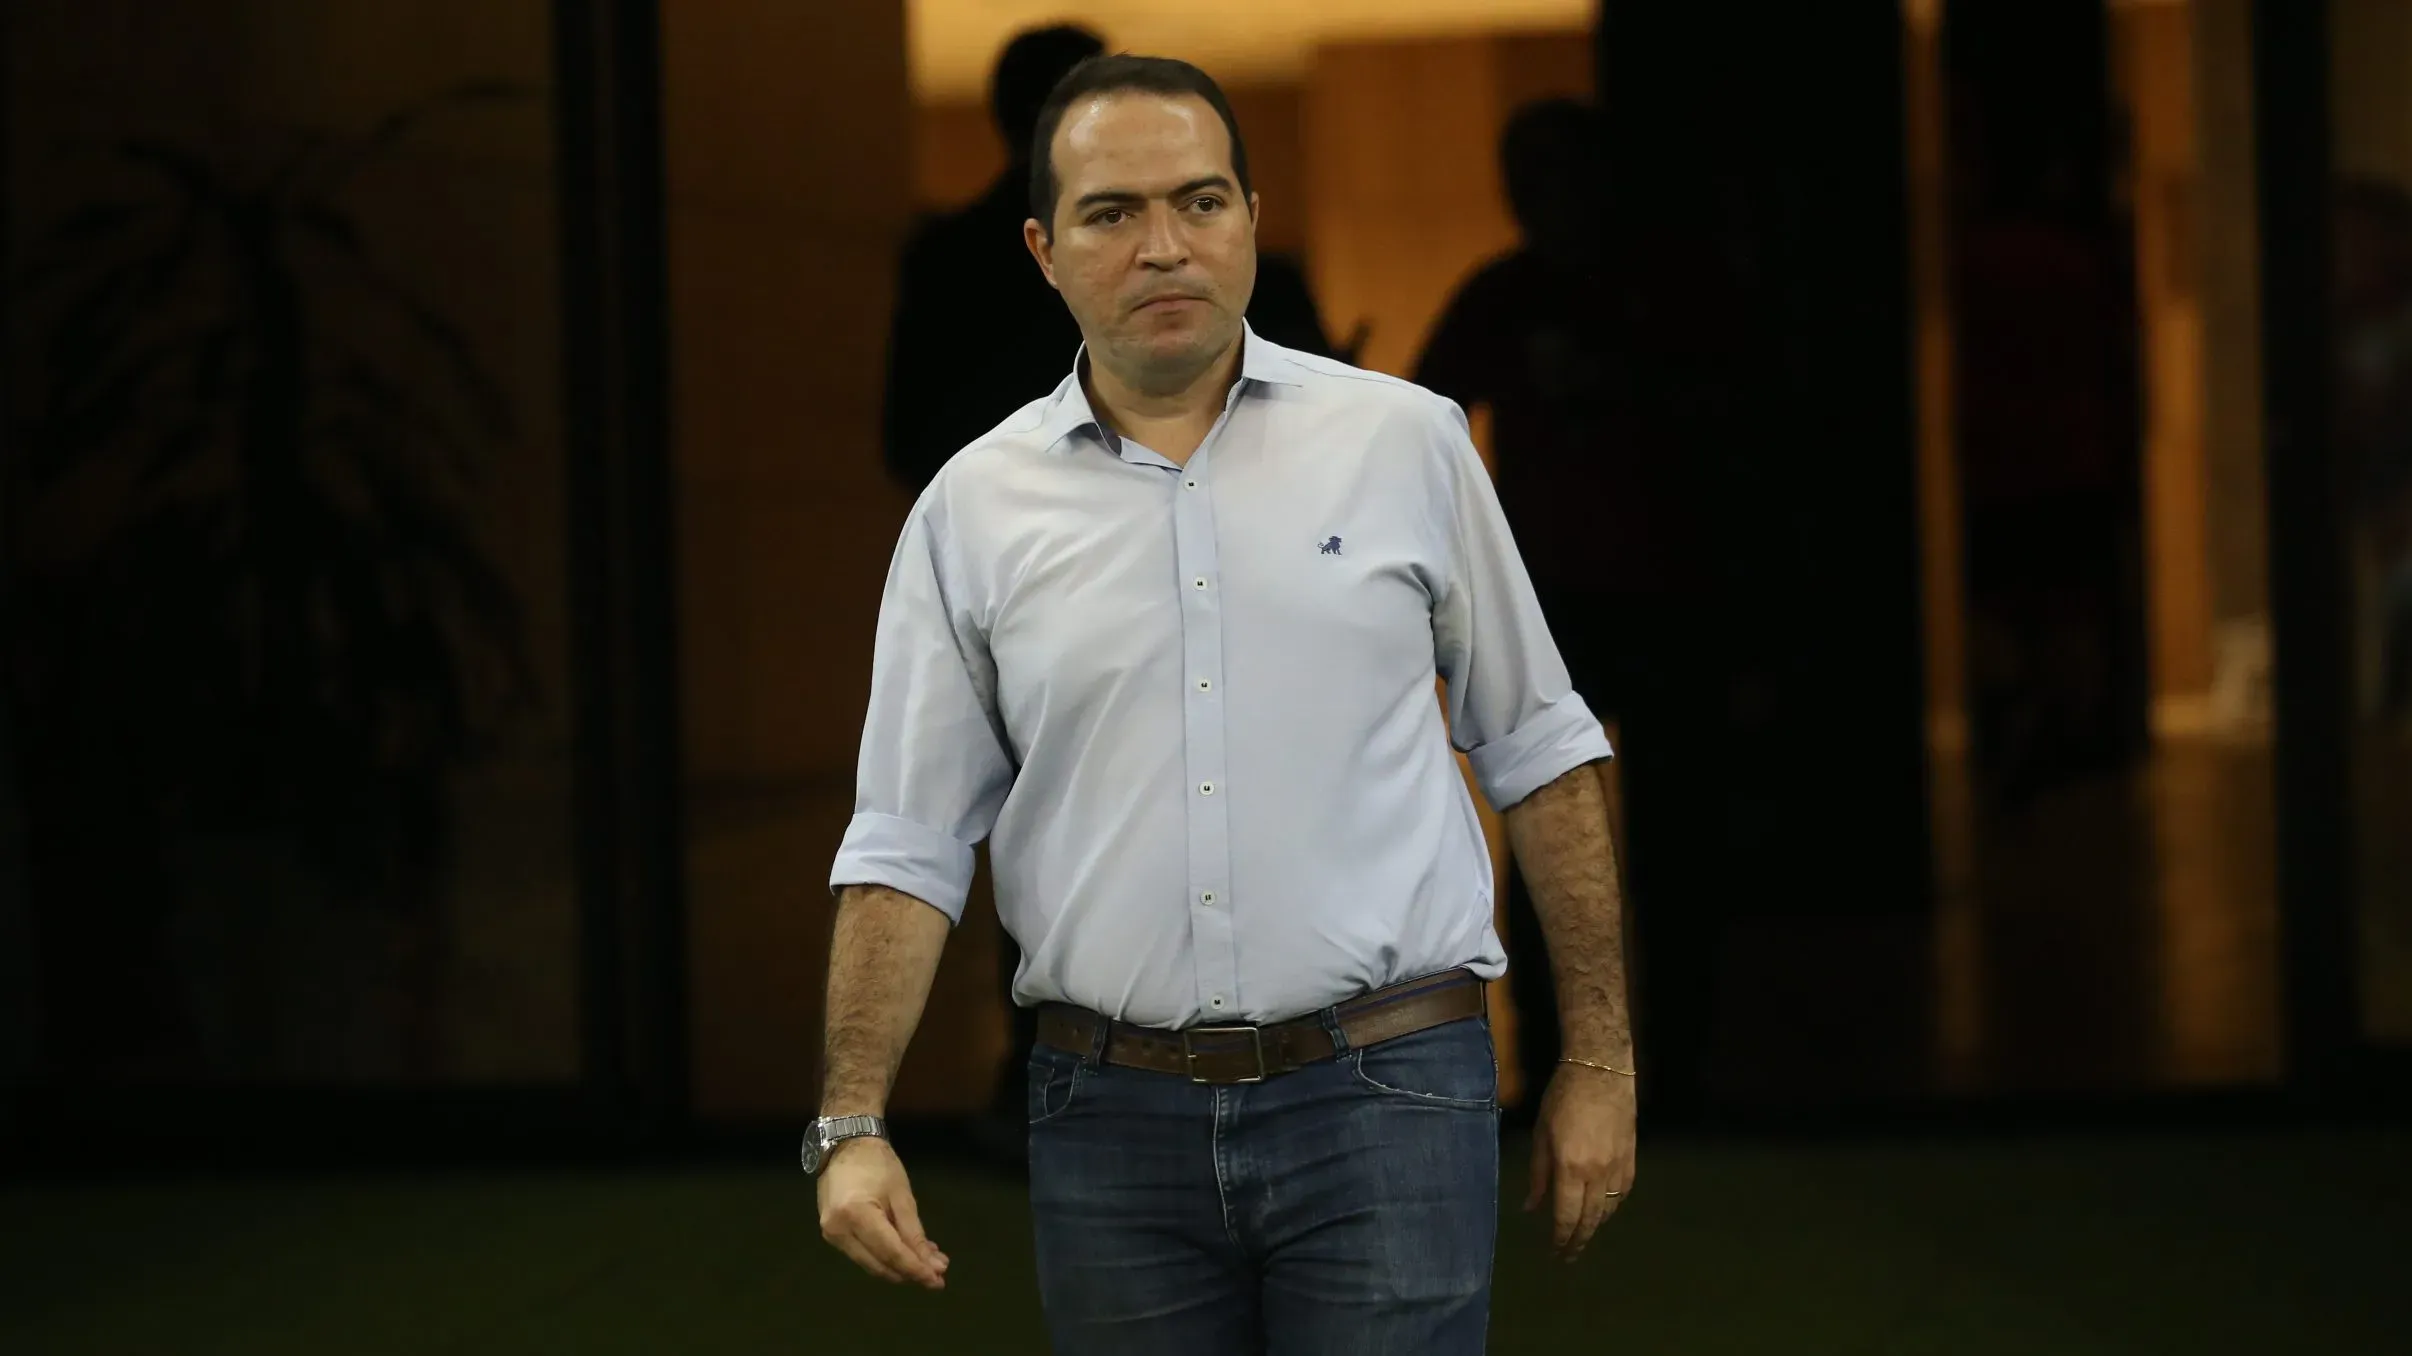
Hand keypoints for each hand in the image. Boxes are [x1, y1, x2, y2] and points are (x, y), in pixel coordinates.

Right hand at [818, 1137, 948, 1288]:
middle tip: (937, 1272)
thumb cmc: (878, 1163)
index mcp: (857, 1215)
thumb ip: (915, 1233)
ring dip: (899, 1267)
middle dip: (910, 1272)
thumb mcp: (902, 1196)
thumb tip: (933, 1265)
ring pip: (871, 1264)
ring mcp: (831, 1234)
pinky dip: (885, 1257)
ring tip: (927, 1261)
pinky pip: (862, 1254)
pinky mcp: (832, 1234)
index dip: (916, 1270)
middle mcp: (839, 1230)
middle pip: (880, 1265)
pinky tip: (906, 1251)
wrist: (846, 1144)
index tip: (938, 1281)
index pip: (892, 1254)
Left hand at [1524, 1063, 1636, 1260]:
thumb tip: (1531, 1207)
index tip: (1554, 1253)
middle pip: (1590, 1219)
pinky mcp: (1631, 1157)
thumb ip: (1537, 1174)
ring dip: (1595, 1226)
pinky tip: (1603, 1209)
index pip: (1566, 1216)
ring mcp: (1618, 1166)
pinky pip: (1623, 1192)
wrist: (1601, 1071)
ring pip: (1608, 1209)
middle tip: (1568, 1256)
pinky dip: (1612, 1206)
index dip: (1560, 1239)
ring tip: (1582, 1235)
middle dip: (1578, 1241)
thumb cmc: (1562, 1098)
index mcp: (1570, 1167)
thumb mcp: (1541, 1134)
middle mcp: (1597, 1173)